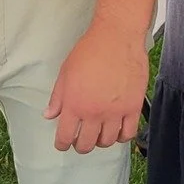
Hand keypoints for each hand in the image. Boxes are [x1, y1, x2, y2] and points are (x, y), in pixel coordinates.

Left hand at [44, 26, 147, 152]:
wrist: (117, 38)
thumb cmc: (90, 50)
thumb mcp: (66, 72)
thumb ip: (58, 97)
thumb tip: (50, 114)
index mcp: (74, 104)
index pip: (65, 136)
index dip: (62, 144)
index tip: (62, 144)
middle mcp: (94, 112)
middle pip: (86, 144)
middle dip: (80, 146)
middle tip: (80, 141)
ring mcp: (115, 112)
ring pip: (107, 142)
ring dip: (100, 141)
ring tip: (99, 134)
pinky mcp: (133, 107)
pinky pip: (128, 133)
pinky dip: (121, 136)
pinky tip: (117, 130)